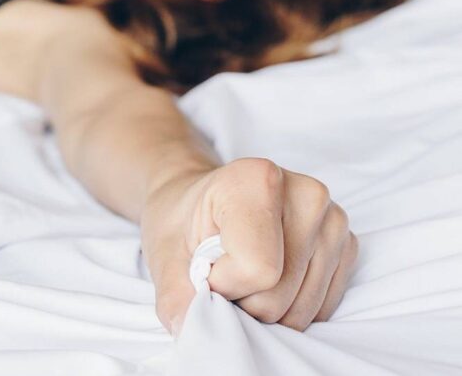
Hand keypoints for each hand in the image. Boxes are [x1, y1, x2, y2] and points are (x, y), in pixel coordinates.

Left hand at [140, 158, 357, 336]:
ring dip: (267, 307)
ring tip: (245, 273)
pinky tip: (271, 278)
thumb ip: (176, 294)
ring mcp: (331, 218)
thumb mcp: (165, 253)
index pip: (258, 269)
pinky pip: (322, 305)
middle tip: (224, 273)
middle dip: (244, 301)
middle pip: (281, 292)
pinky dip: (290, 305)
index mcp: (255, 180)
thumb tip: (191, 330)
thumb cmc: (185, 223)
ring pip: (303, 306)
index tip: (207, 265)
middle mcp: (305, 193)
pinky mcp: (346, 243)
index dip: (224, 284)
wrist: (205, 204)